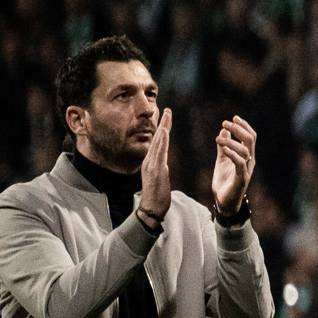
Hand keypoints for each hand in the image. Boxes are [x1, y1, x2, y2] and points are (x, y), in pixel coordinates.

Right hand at [138, 108, 172, 222]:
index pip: (158, 142)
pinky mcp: (155, 170)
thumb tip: (162, 163)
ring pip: (157, 142)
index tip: (167, 117)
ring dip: (162, 127)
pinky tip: (164, 131)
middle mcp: (150, 160)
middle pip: (157, 138)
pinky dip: (161, 141)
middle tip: (167, 109)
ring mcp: (151, 164)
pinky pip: (158, 152)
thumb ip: (160, 168)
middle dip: (163, 123)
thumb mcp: (160, 178)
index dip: (162, 129)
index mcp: (152, 162)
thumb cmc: (157, 195)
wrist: (152, 209)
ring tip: (167, 114)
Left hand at [210, 115, 255, 216]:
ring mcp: (246, 170)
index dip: (244, 126)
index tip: (234, 117)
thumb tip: (223, 129)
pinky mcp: (241, 178)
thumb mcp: (222, 160)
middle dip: (239, 129)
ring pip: (244, 150)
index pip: (250, 137)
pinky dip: (232, 154)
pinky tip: (223, 148)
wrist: (224, 202)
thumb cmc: (225, 181)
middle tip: (225, 122)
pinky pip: (239, 163)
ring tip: (217, 138)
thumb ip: (224, 146)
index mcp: (247, 156)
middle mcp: (250, 161)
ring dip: (231, 141)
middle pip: (250, 140)